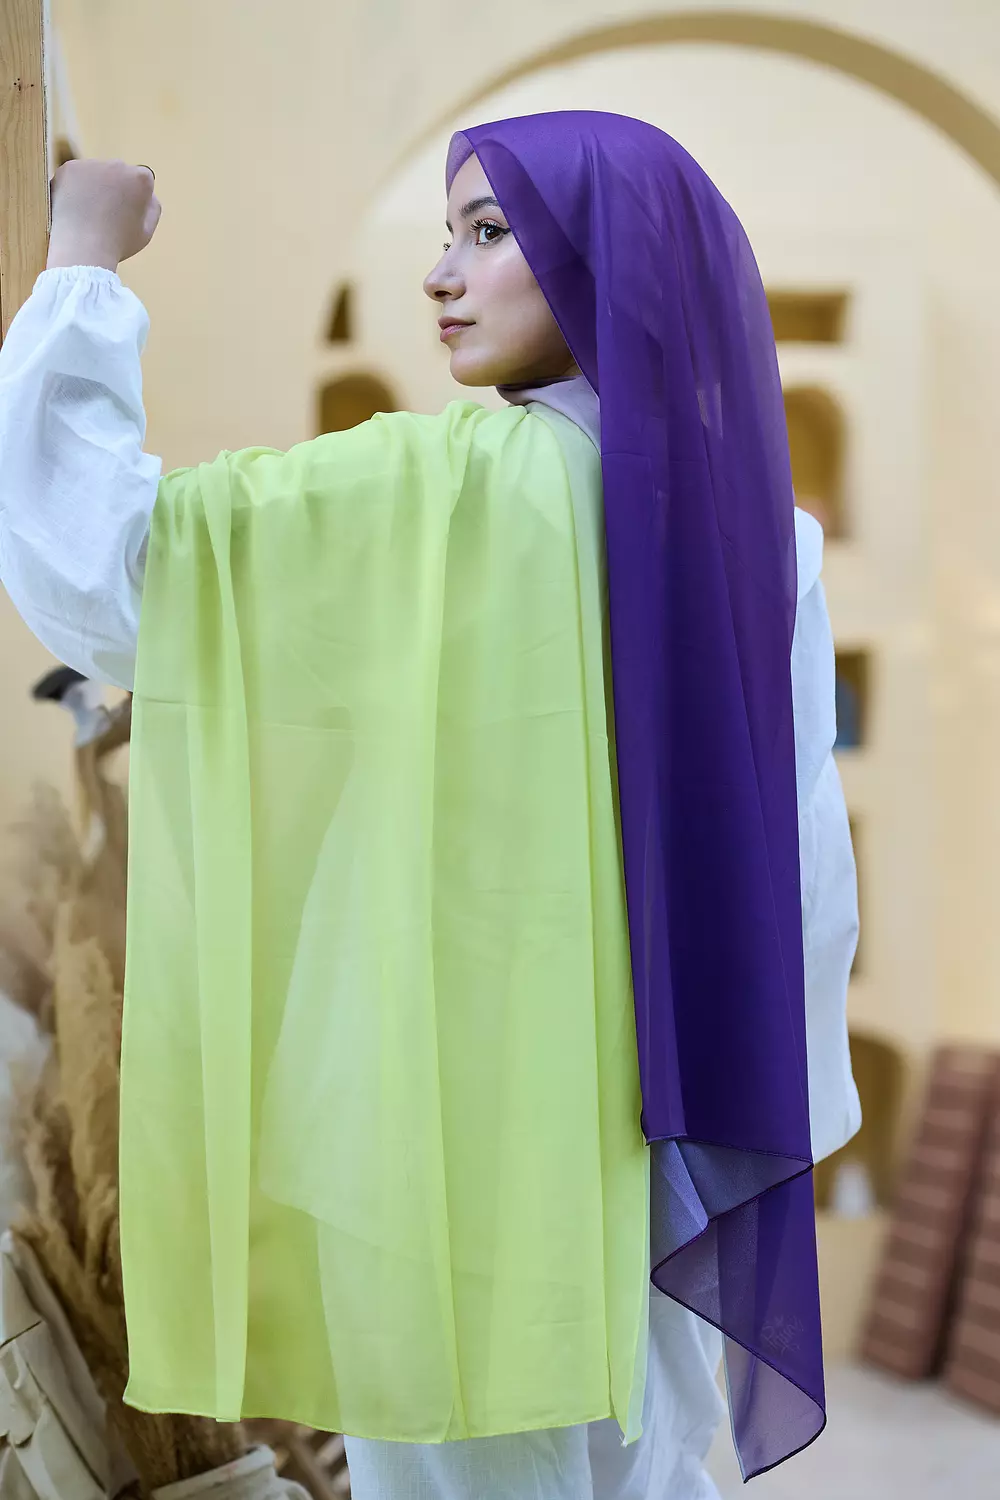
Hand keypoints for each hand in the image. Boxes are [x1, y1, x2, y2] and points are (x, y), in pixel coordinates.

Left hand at [46, 160, 160, 272]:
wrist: (82, 247)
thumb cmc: (117, 244)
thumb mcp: (146, 231)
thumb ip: (151, 207)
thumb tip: (147, 193)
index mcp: (141, 179)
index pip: (141, 179)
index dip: (133, 197)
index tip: (125, 213)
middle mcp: (118, 165)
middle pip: (117, 172)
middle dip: (112, 187)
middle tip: (103, 214)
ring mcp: (92, 164)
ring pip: (94, 173)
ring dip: (92, 187)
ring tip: (86, 214)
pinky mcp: (69, 168)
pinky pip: (74, 176)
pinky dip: (72, 188)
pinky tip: (73, 208)